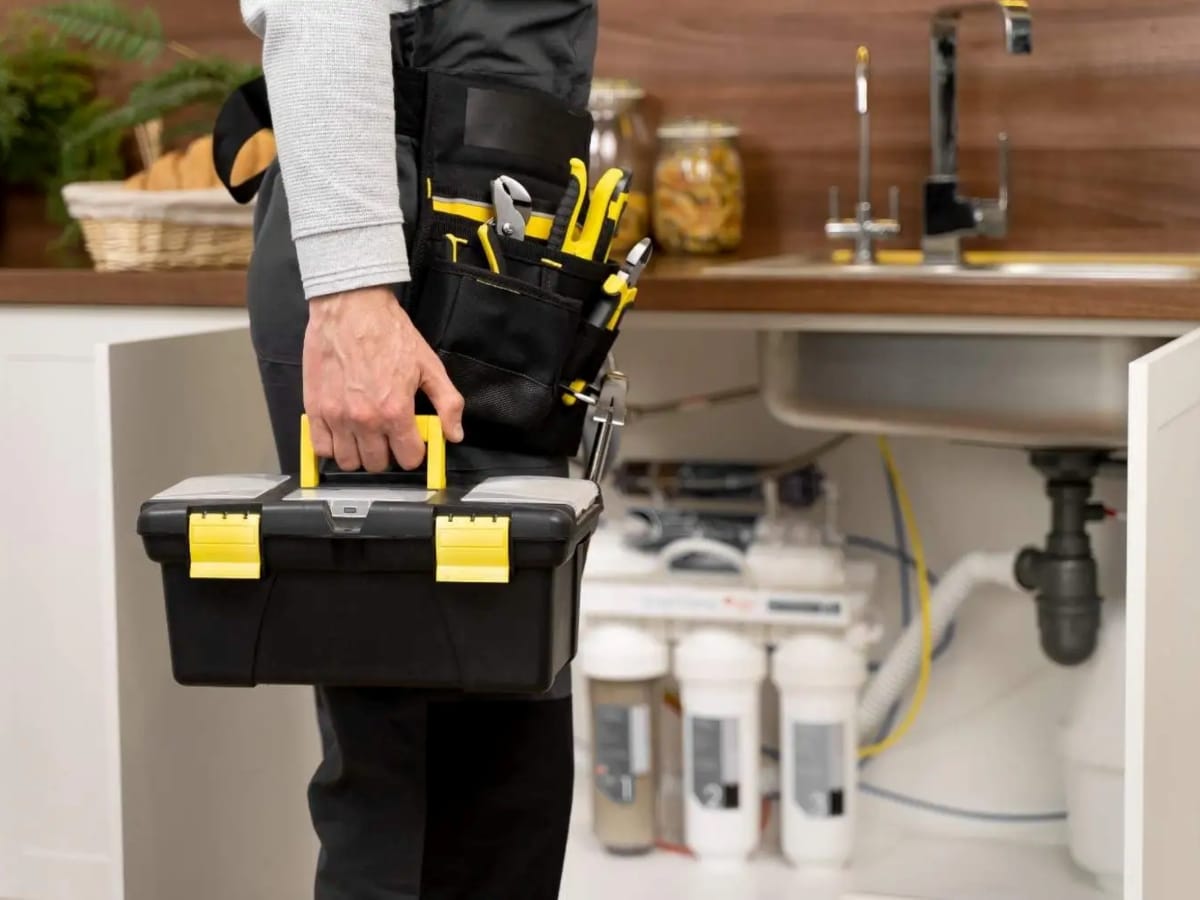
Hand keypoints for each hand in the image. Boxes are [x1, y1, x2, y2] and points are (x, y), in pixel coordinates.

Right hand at [303, 286, 463, 472]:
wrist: (351, 307)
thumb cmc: (389, 332)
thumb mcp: (429, 365)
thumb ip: (447, 403)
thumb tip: (454, 433)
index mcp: (395, 410)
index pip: (409, 458)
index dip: (414, 451)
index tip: (411, 441)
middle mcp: (365, 419)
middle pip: (378, 463)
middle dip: (387, 454)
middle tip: (388, 436)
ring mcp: (337, 415)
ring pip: (348, 461)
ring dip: (359, 454)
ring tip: (365, 436)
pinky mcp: (315, 408)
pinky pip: (320, 447)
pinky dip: (332, 446)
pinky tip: (342, 433)